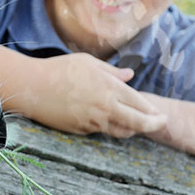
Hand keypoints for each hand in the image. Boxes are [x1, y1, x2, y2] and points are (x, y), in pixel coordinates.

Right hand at [18, 53, 166, 137]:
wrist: (32, 87)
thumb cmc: (60, 69)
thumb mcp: (89, 63)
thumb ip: (112, 72)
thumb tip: (130, 75)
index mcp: (110, 89)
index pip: (141, 105)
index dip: (154, 113)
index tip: (162, 115)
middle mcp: (105, 108)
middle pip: (137, 124)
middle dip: (153, 125)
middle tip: (161, 124)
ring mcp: (92, 122)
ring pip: (120, 131)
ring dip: (130, 128)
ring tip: (135, 124)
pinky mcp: (80, 130)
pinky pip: (99, 130)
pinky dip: (107, 126)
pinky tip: (106, 119)